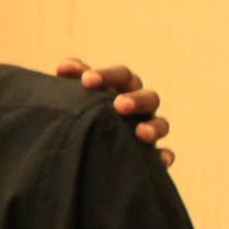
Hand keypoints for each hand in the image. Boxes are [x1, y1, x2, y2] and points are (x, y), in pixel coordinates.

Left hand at [56, 59, 173, 166]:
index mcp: (123, 88)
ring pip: (161, 124)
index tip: (87, 80)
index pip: (122, 76)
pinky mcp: (150, 154)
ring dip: (154, 127)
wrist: (81, 146)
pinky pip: (163, 155)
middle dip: (136, 100)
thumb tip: (64, 67)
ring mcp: (147, 130)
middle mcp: (140, 107)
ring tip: (141, 133)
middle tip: (120, 104)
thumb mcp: (77, 94)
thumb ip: (73, 77)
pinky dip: (164, 156)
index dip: (107, 76)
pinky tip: (159, 161)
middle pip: (149, 97)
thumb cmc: (81, 111)